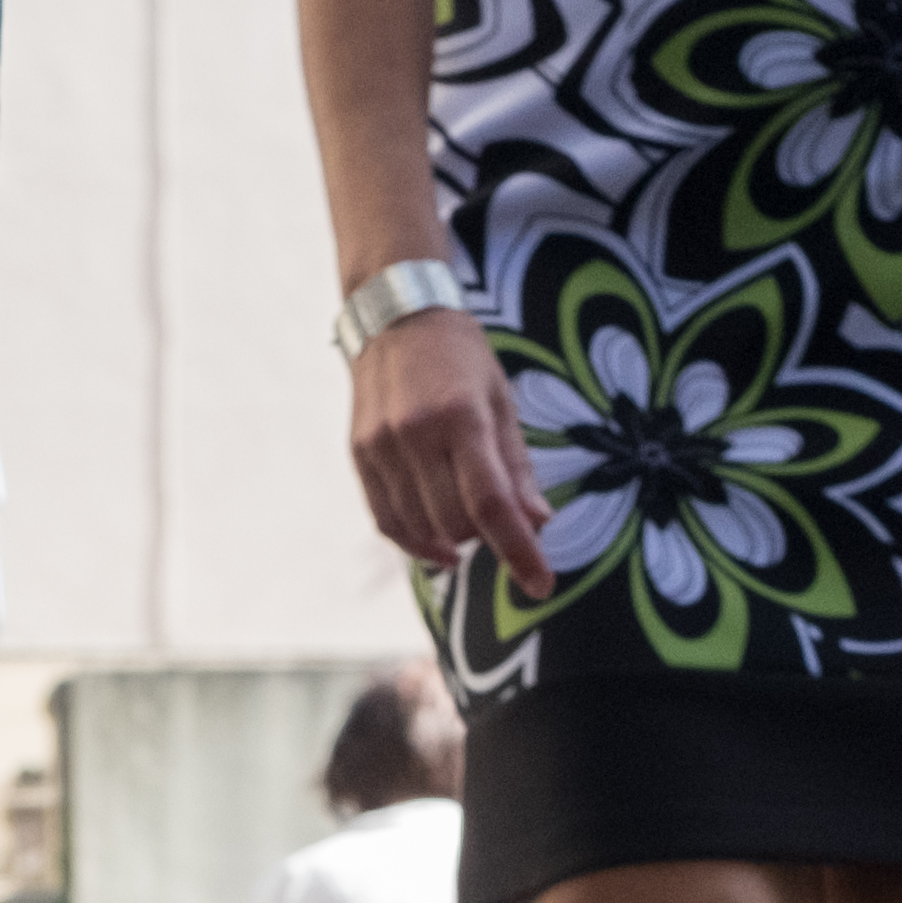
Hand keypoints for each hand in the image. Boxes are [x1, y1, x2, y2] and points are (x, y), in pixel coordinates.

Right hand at [347, 311, 548, 598]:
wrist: (396, 317)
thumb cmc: (460, 359)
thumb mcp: (501, 400)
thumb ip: (517, 467)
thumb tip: (538, 524)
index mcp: (461, 415)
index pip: (492, 503)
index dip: (519, 550)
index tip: (541, 584)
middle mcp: (415, 434)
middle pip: (455, 524)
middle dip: (486, 537)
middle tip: (499, 521)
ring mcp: (381, 447)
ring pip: (421, 529)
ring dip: (452, 540)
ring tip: (466, 520)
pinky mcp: (359, 456)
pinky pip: (388, 521)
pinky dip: (416, 541)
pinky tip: (436, 541)